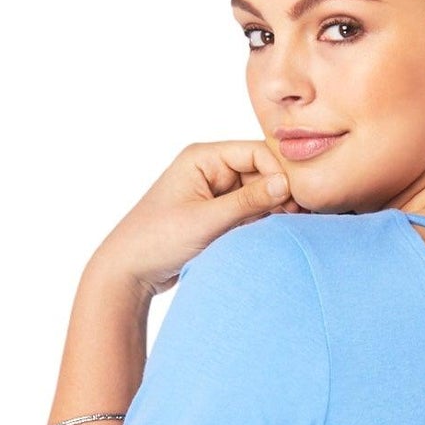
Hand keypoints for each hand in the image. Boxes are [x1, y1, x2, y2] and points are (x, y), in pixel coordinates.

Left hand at [91, 140, 304, 299]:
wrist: (129, 271)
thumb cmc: (157, 240)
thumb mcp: (206, 221)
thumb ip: (248, 202)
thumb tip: (286, 184)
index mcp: (203, 158)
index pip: (256, 152)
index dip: (279, 174)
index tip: (294, 202)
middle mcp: (210, 169)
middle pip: (260, 173)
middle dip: (278, 194)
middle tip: (295, 220)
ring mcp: (214, 193)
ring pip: (258, 195)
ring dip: (270, 212)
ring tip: (281, 231)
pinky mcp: (216, 215)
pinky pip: (248, 213)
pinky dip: (259, 224)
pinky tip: (267, 238)